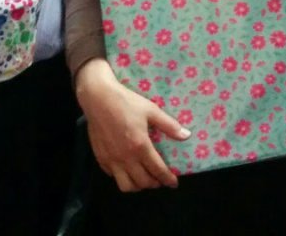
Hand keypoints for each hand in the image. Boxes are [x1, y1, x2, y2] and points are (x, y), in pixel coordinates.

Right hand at [75, 58, 189, 191]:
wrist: (98, 98)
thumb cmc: (126, 102)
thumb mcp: (151, 110)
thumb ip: (168, 125)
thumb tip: (186, 135)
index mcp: (140, 146)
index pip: (157, 170)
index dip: (168, 179)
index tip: (174, 183)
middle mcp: (126, 158)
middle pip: (143, 182)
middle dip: (154, 184)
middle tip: (160, 179)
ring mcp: (111, 160)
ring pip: (126, 186)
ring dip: (138, 186)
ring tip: (144, 178)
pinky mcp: (101, 158)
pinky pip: (113, 176)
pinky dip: (122, 177)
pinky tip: (127, 168)